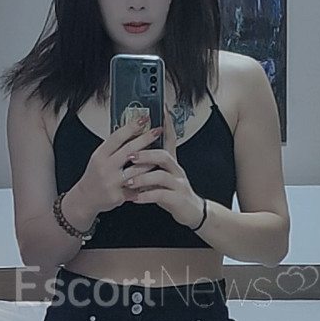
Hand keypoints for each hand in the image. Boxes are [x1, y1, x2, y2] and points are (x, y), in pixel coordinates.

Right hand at [77, 114, 163, 213]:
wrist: (86, 198)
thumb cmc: (95, 176)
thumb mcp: (99, 158)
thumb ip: (114, 147)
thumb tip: (131, 130)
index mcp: (100, 155)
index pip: (117, 137)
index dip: (131, 127)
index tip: (144, 118)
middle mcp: (105, 168)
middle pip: (129, 150)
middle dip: (146, 138)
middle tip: (157, 130)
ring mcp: (112, 183)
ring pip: (137, 169)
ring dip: (151, 160)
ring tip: (162, 153)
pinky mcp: (119, 196)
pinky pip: (138, 186)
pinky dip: (147, 179)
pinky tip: (156, 174)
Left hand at [123, 103, 204, 228]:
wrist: (191, 211)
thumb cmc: (172, 193)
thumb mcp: (162, 176)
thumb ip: (151, 165)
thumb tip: (133, 152)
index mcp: (171, 162)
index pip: (171, 138)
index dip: (167, 124)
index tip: (161, 109)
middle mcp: (176, 170)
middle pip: (164, 156)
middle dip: (146, 154)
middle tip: (130, 156)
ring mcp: (179, 184)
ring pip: (161, 176)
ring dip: (142, 177)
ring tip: (128, 181)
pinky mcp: (177, 199)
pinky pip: (161, 195)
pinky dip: (146, 196)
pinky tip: (134, 198)